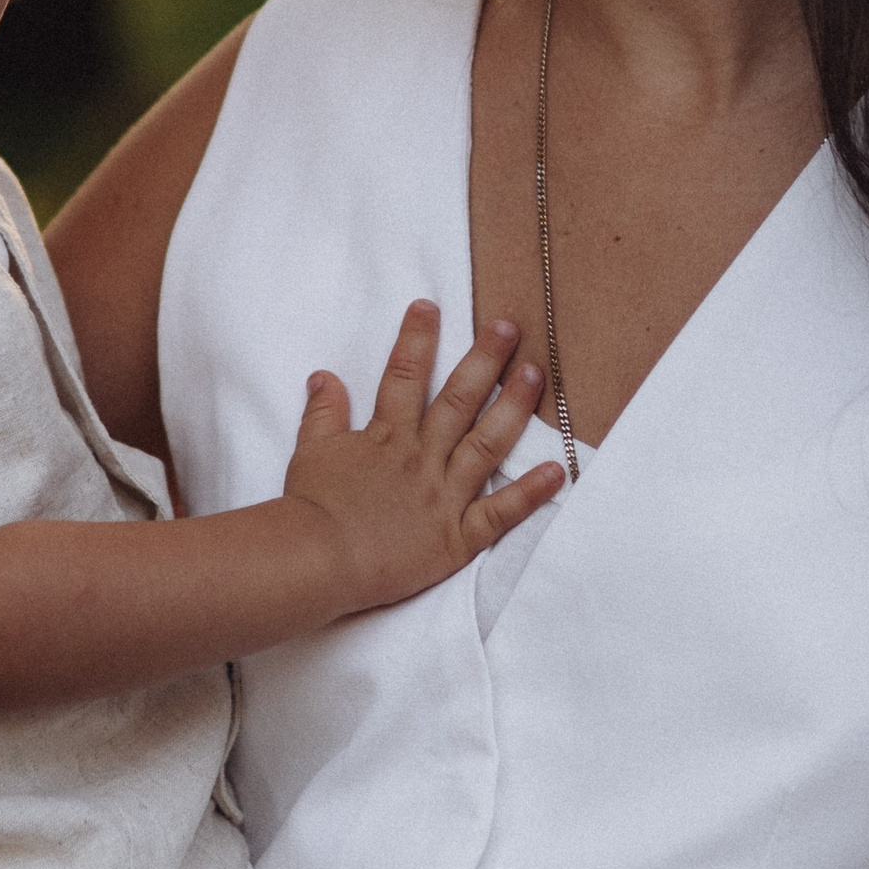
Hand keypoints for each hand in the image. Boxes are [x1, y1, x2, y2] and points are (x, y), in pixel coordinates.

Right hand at [281, 301, 558, 616]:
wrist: (319, 561)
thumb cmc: (312, 509)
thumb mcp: (310, 453)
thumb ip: (323, 413)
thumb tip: (324, 376)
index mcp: (386, 437)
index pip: (403, 376)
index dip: (417, 339)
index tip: (431, 306)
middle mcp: (420, 458)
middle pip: (458, 400)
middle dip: (484, 360)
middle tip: (509, 327)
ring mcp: (442, 496)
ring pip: (486, 444)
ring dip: (514, 408)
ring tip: (536, 375)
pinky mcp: (456, 537)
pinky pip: (499, 512)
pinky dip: (530, 493)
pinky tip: (557, 469)